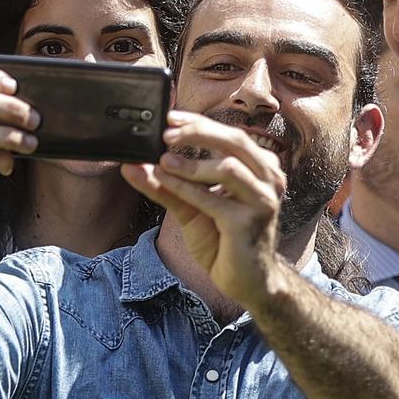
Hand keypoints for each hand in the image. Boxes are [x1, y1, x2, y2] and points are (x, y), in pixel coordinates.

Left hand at [121, 111, 287, 306]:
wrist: (246, 281)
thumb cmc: (224, 240)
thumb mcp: (191, 207)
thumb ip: (165, 185)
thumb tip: (131, 166)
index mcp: (260, 168)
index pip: (230, 135)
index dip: (200, 123)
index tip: (169, 117)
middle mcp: (268, 180)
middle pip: (234, 142)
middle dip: (198, 133)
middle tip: (165, 133)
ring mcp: (262, 201)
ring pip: (228, 167)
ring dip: (191, 164)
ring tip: (163, 161)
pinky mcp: (248, 224)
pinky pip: (213, 199)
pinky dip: (186, 188)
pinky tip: (165, 181)